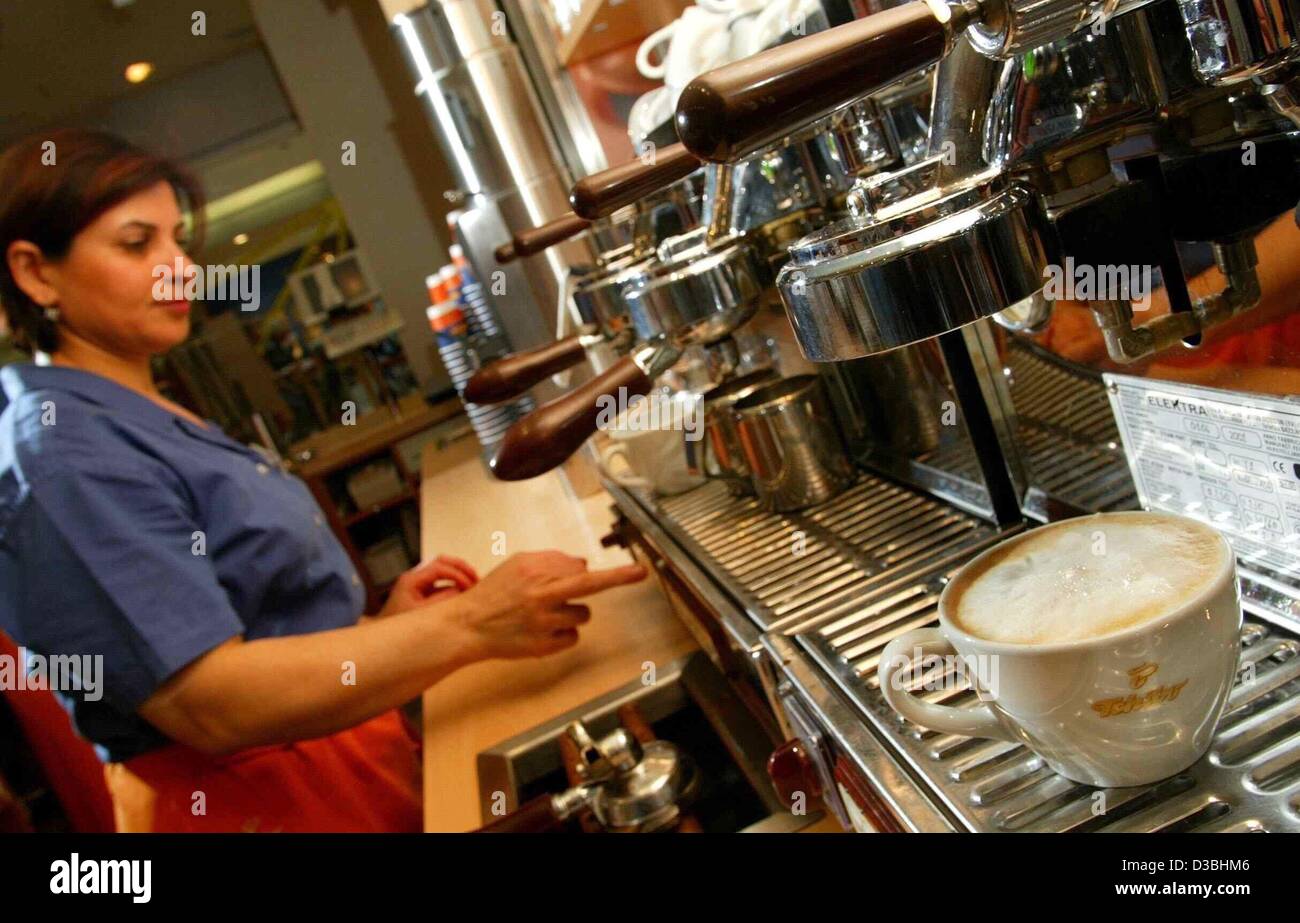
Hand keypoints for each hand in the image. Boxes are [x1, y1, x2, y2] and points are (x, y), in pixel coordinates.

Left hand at [378, 555, 479, 617]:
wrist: (383, 639)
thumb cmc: (400, 627)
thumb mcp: (422, 614)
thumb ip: (442, 601)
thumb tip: (461, 591)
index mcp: (411, 580)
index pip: (439, 568)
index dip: (457, 574)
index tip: (470, 586)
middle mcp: (415, 577)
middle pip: (442, 561)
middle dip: (461, 568)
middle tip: (477, 579)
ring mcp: (419, 583)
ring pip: (443, 569)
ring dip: (459, 574)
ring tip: (474, 584)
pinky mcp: (423, 591)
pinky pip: (442, 581)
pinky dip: (455, 584)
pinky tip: (465, 592)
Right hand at [448, 551, 646, 659]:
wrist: (468, 625)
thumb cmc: (494, 593)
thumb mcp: (517, 565)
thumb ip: (551, 561)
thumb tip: (583, 564)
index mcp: (535, 572)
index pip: (580, 568)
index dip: (606, 572)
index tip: (637, 570)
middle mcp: (541, 595)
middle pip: (589, 585)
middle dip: (618, 578)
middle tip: (639, 574)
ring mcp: (544, 622)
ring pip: (582, 615)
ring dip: (573, 613)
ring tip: (546, 614)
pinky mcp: (543, 646)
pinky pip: (572, 637)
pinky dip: (564, 634)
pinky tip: (544, 630)